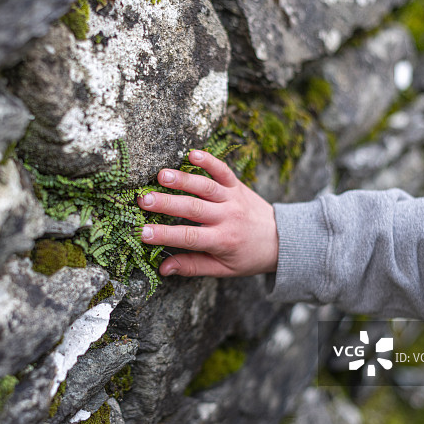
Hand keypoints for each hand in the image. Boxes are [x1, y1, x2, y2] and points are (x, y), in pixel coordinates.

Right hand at [137, 150, 278, 276]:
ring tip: (160, 176)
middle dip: (167, 203)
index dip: (165, 235)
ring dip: (183, 179)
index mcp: (223, 240)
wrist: (281, 239)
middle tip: (143, 200)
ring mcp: (233, 198)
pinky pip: (223, 170)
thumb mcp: (222, 269)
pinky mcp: (237, 185)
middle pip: (193, 208)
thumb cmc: (247, 256)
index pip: (189, 238)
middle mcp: (228, 217)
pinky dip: (209, 161)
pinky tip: (192, 154)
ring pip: (206, 186)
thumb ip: (192, 267)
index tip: (142, 232)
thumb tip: (163, 268)